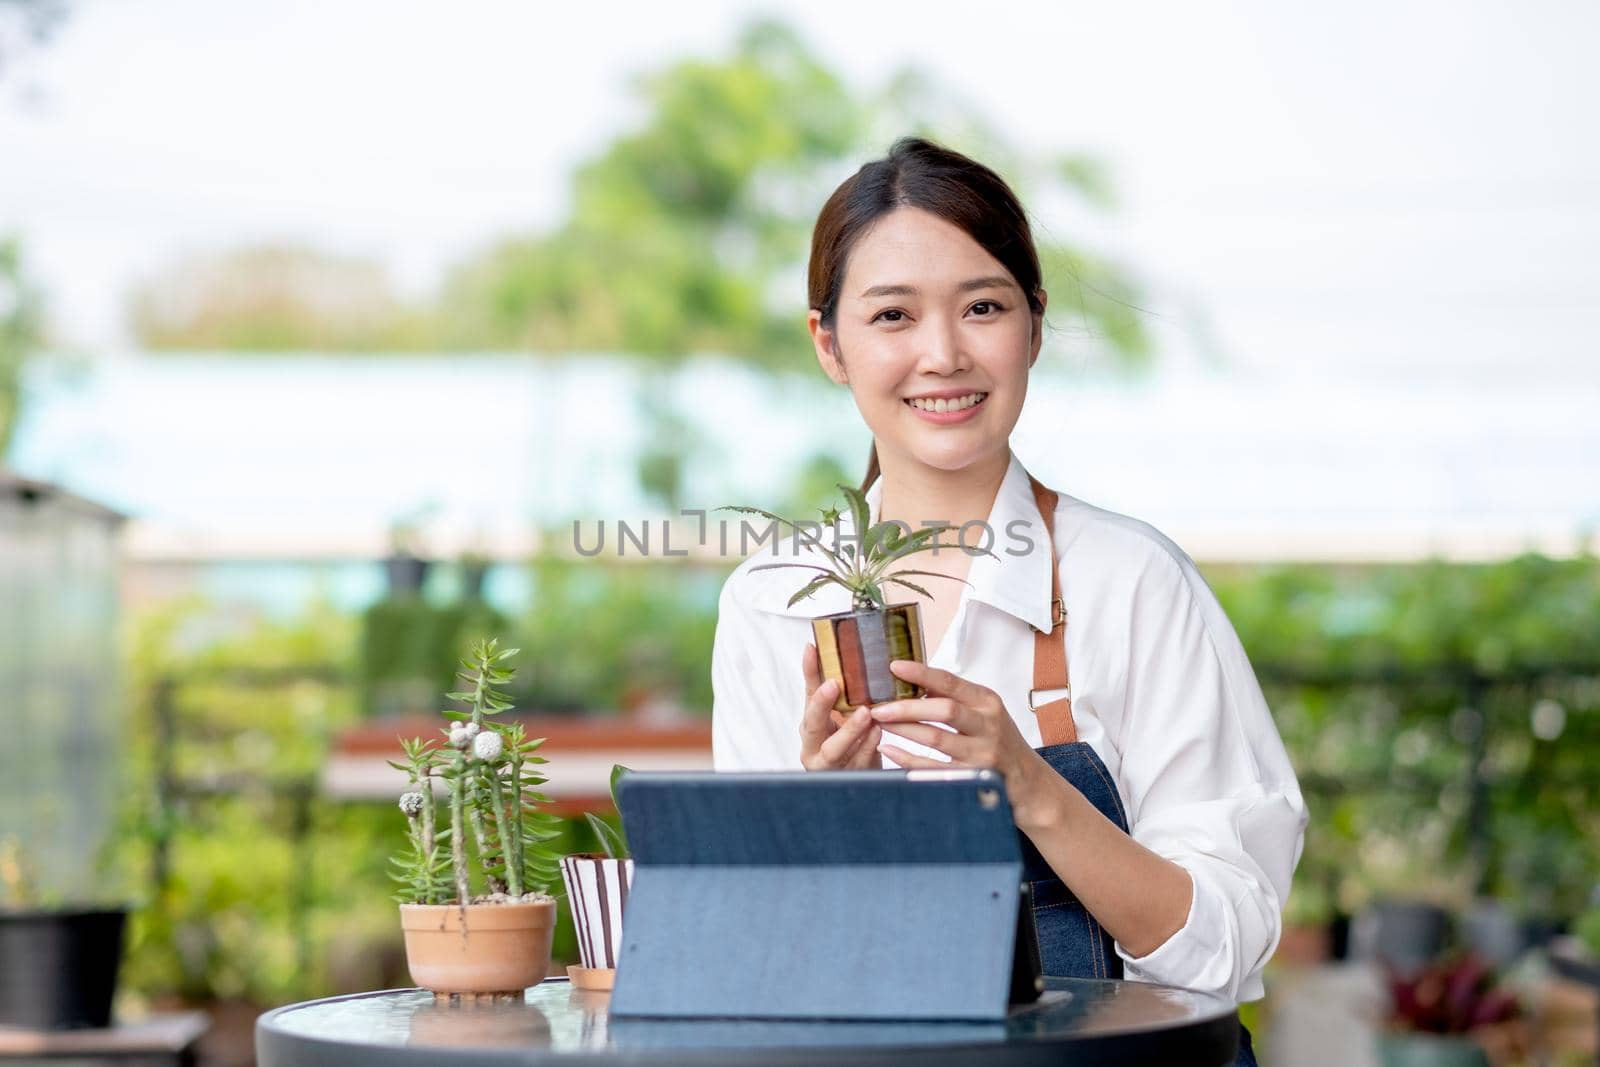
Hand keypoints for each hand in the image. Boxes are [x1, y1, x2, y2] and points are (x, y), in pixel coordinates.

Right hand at [798, 642, 882, 770]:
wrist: (859, 774)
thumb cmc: (846, 740)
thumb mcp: (837, 713)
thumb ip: (832, 686)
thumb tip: (823, 646)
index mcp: (809, 725)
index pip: (807, 695)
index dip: (809, 674)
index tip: (813, 652)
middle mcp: (812, 746)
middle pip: (812, 725)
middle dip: (821, 704)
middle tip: (834, 684)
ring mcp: (830, 765)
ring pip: (833, 749)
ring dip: (849, 730)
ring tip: (865, 712)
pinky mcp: (850, 776)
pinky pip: (859, 761)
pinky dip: (868, 746)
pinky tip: (877, 731)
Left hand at [871, 660, 1053, 827]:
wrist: (1029, 783)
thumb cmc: (1001, 742)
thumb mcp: (985, 713)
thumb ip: (956, 698)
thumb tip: (917, 682)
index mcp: (987, 702)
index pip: (951, 681)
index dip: (921, 673)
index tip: (894, 666)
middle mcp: (988, 725)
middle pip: (943, 709)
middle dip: (906, 708)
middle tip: (878, 708)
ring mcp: (982, 753)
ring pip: (936, 738)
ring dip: (904, 731)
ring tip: (881, 725)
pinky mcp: (973, 777)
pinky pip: (934, 767)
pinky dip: (908, 759)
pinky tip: (890, 751)